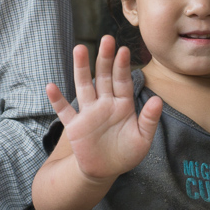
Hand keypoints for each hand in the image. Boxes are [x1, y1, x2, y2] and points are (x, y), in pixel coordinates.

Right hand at [46, 35, 161, 182]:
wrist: (105, 171)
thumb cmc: (126, 154)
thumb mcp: (142, 139)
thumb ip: (149, 119)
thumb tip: (158, 100)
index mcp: (122, 105)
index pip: (122, 81)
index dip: (122, 66)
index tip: (123, 49)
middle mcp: (104, 104)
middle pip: (103, 77)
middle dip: (104, 59)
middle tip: (106, 39)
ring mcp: (88, 113)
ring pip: (84, 86)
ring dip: (81, 68)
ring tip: (79, 48)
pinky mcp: (75, 126)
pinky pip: (64, 111)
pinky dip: (57, 100)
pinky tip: (51, 86)